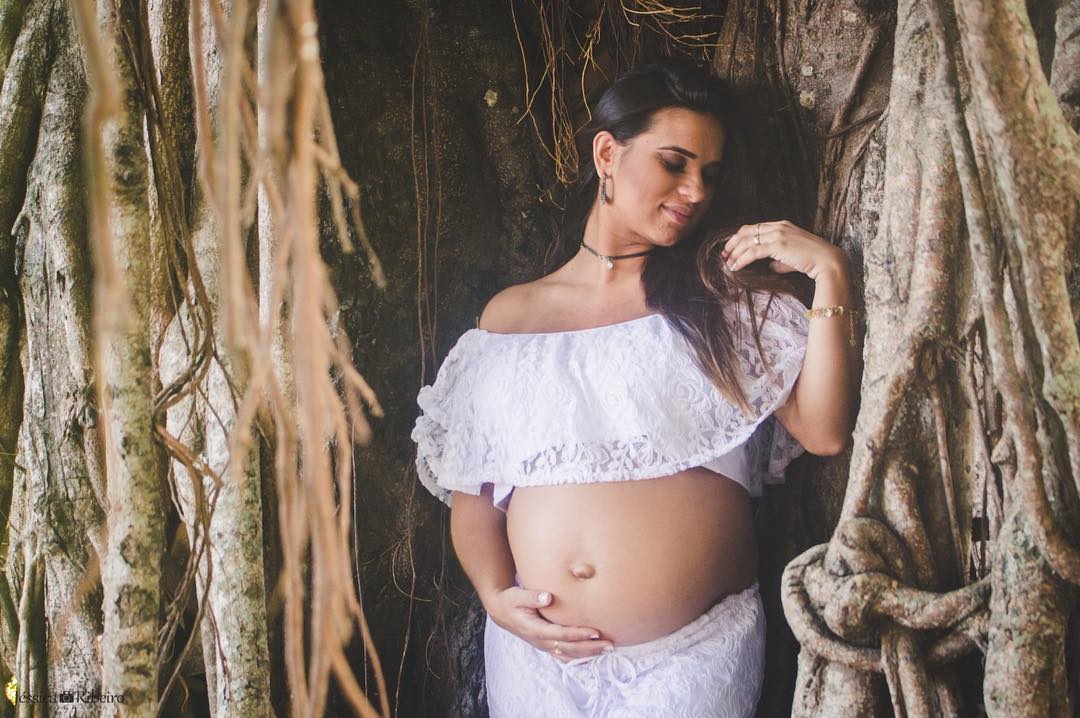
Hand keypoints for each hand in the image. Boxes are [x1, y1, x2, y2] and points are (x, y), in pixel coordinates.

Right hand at [484, 586, 614, 662]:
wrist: (502, 612)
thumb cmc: (511, 601)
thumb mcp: (517, 596)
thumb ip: (532, 596)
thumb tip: (548, 597)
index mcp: (534, 629)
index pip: (560, 634)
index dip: (578, 634)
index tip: (595, 632)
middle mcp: (541, 641)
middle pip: (569, 648)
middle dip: (590, 648)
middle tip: (609, 645)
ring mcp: (544, 645)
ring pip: (569, 655)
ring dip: (588, 653)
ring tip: (607, 649)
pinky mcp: (547, 645)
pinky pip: (565, 655)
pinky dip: (580, 657)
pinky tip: (593, 655)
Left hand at [721, 220, 844, 280]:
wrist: (827, 261)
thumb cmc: (813, 261)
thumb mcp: (793, 257)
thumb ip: (780, 259)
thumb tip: (770, 266)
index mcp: (782, 225)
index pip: (755, 227)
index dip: (740, 237)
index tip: (732, 248)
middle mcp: (779, 226)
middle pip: (747, 231)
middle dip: (733, 243)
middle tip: (724, 255)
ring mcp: (778, 234)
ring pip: (747, 241)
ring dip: (735, 253)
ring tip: (728, 263)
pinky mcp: (778, 245)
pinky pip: (753, 252)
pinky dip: (741, 260)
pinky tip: (736, 267)